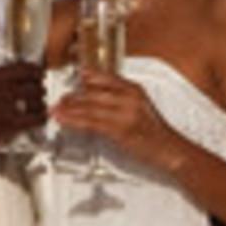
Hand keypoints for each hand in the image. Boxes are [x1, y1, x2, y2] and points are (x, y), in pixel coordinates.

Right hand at [0, 59, 48, 169]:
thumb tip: (16, 80)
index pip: (22, 67)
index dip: (36, 71)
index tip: (40, 75)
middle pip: (33, 83)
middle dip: (39, 89)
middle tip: (39, 95)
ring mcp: (3, 106)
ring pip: (37, 100)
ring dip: (40, 105)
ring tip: (38, 110)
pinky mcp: (8, 124)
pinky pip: (35, 118)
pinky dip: (41, 119)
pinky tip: (39, 120)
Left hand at [46, 71, 165, 166]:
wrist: (170, 149)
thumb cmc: (154, 131)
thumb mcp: (140, 106)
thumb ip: (121, 98)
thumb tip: (96, 96)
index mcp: (134, 89)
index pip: (106, 77)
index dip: (88, 76)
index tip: (75, 77)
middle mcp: (129, 98)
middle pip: (93, 92)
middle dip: (73, 96)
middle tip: (60, 99)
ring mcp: (124, 113)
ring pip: (89, 108)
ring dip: (69, 109)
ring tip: (55, 110)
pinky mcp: (119, 130)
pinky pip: (91, 123)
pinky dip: (74, 121)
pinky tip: (64, 120)